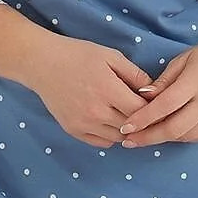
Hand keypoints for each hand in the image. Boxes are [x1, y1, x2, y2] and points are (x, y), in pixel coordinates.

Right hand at [28, 35, 155, 147]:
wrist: (42, 63)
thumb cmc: (78, 55)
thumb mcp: (111, 56)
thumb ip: (135, 75)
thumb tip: (154, 92)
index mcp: (108, 90)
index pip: (141, 111)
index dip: (152, 109)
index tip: (155, 104)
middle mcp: (96, 111)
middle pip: (131, 127)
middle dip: (141, 120)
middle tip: (144, 111)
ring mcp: (83, 123)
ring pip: (118, 138)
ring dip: (126, 130)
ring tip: (126, 115)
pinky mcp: (73, 130)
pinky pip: (101, 142)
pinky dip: (110, 136)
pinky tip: (110, 121)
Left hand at [116, 32, 197, 145]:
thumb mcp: (184, 59)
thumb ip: (164, 81)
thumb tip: (142, 97)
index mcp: (195, 81)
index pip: (164, 106)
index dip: (143, 119)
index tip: (126, 127)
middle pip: (173, 128)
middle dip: (148, 137)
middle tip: (129, 141)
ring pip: (185, 136)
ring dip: (163, 137)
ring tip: (145, 136)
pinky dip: (181, 136)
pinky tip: (169, 132)